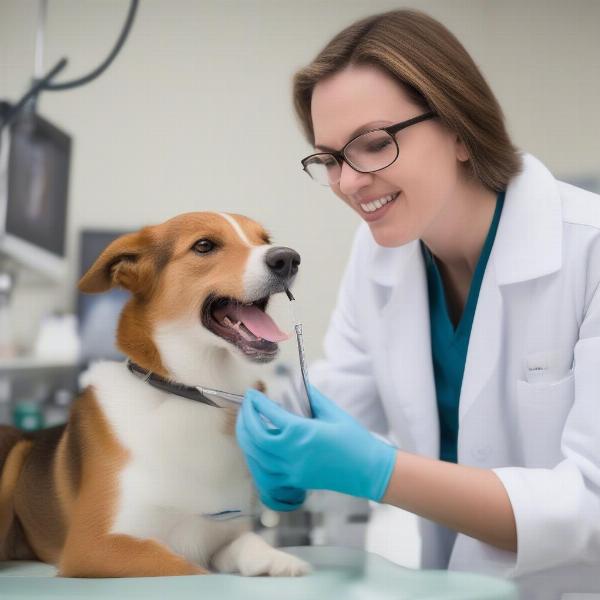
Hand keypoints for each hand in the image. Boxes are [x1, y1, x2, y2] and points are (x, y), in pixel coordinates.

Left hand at [236, 385, 396, 503]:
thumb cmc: (355, 441)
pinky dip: (256, 464)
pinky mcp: (295, 482)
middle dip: (246, 419)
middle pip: (255, 437)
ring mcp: (292, 471)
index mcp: (302, 433)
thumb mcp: (333, 412)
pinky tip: (255, 453)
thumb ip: (312, 397)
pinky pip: (265, 476)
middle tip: (247, 406)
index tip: (252, 393)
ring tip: (246, 425)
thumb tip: (297, 385)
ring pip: (256, 458)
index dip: (257, 402)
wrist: (370, 471)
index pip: (269, 414)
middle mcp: (292, 454)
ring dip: (246, 440)